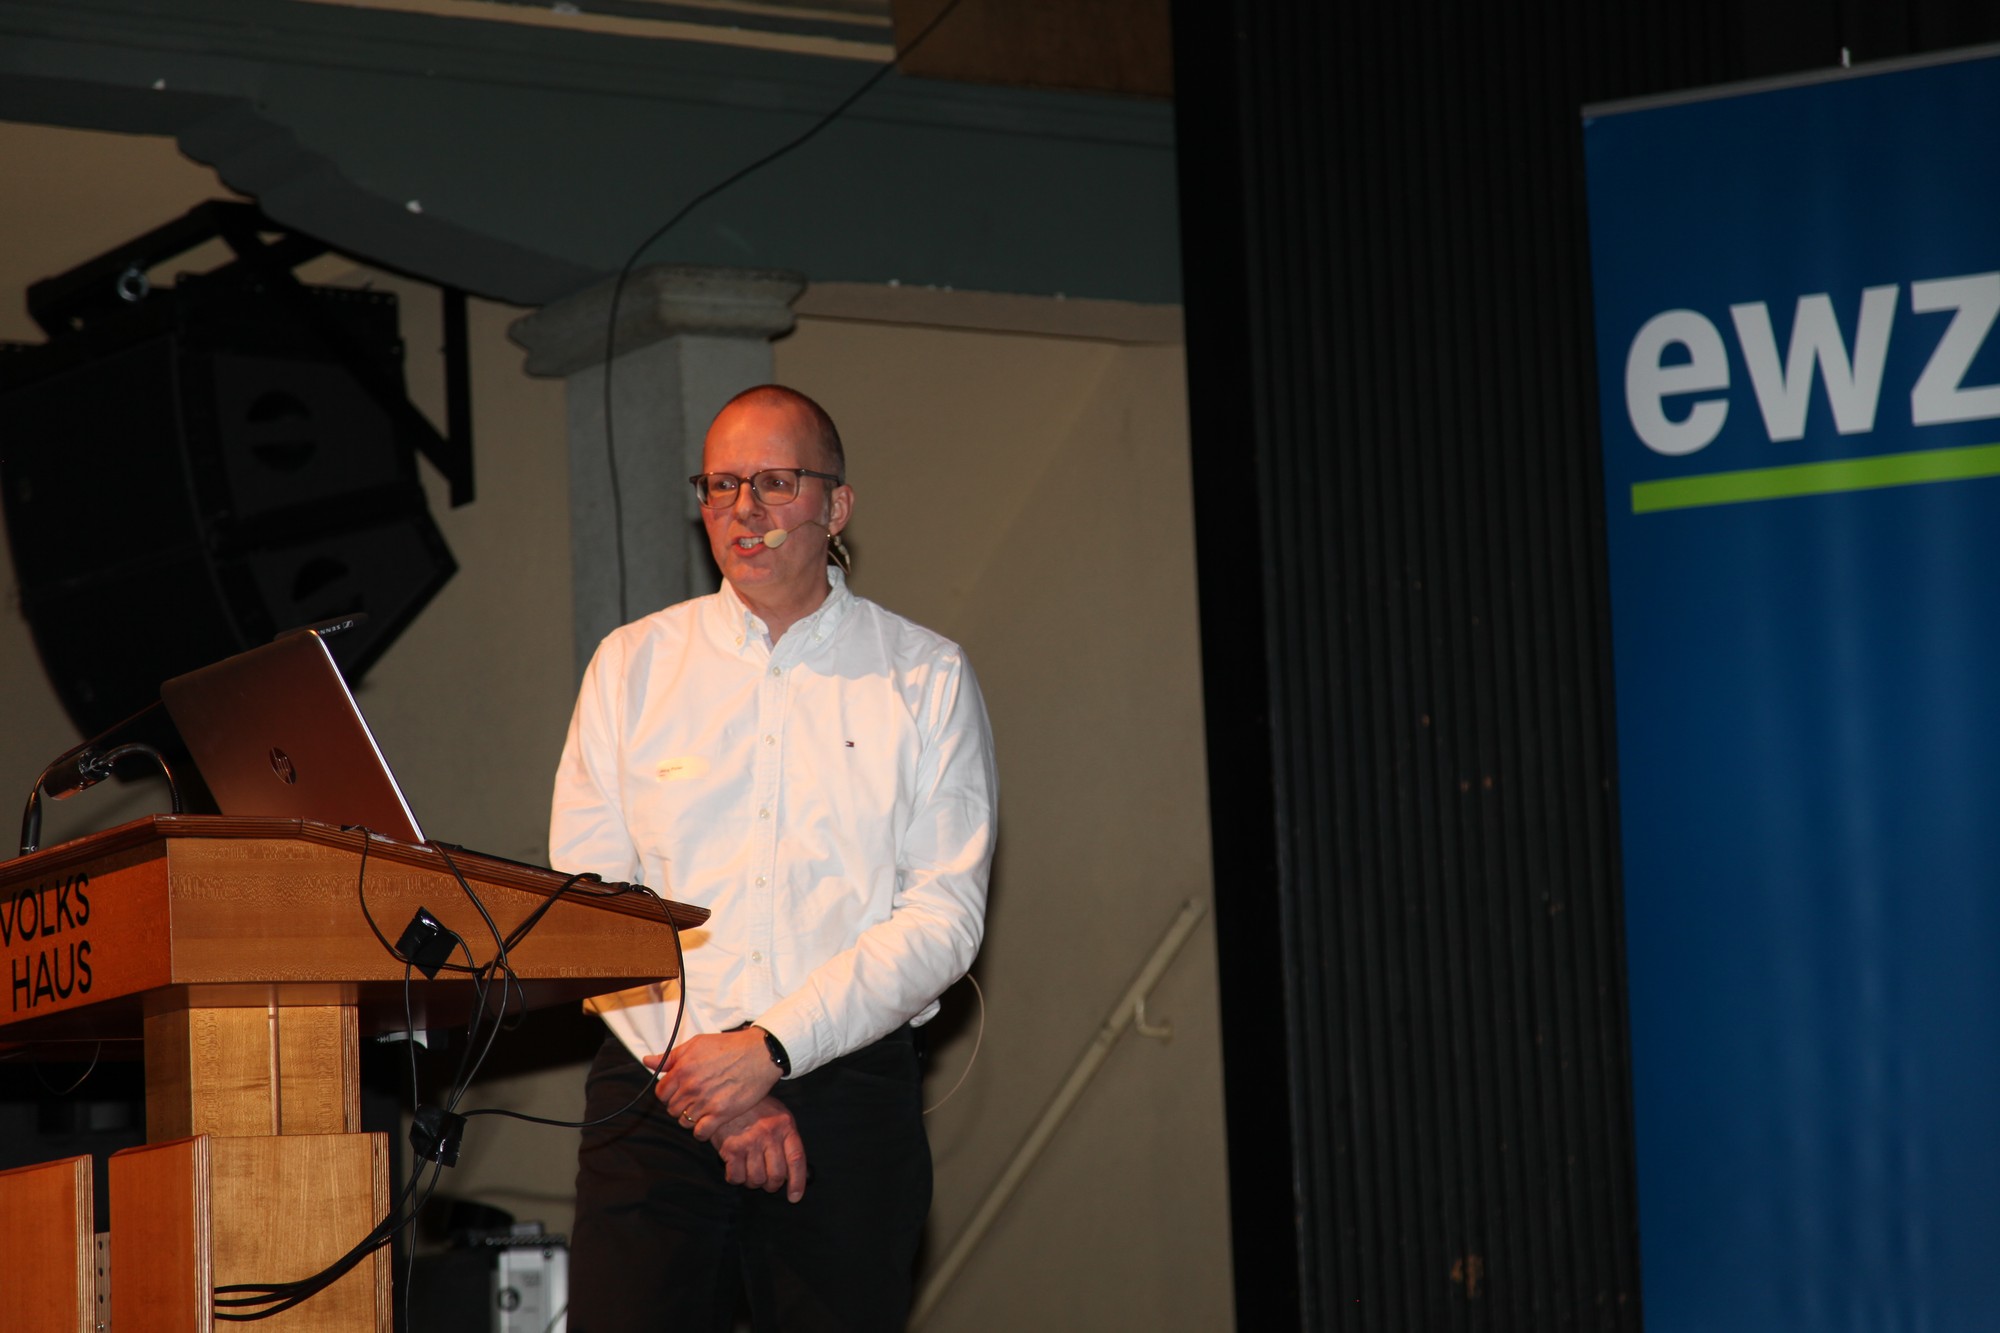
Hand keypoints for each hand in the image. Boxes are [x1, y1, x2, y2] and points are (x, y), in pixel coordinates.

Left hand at [654, 1029, 781, 1139]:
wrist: (759, 1053)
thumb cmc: (729, 1046)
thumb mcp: (696, 1044)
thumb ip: (671, 1056)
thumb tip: (647, 1061)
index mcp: (682, 1069)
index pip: (661, 1093)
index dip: (668, 1093)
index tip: (679, 1091)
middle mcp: (691, 1087)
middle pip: (672, 1108)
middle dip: (680, 1105)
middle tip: (693, 1099)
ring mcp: (705, 1102)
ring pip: (684, 1121)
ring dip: (690, 1118)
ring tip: (702, 1109)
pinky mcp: (721, 1114)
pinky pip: (700, 1133)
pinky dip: (701, 1132)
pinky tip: (708, 1123)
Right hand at [712, 1096, 808, 1201]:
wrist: (725, 1095)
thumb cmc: (755, 1108)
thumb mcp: (778, 1116)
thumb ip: (787, 1140)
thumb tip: (796, 1172)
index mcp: (785, 1126)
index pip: (796, 1160)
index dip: (798, 1182)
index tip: (794, 1197)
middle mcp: (769, 1135)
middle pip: (776, 1175)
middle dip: (772, 1185)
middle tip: (767, 1182)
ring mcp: (750, 1142)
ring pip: (756, 1180)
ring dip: (753, 1182)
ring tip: (750, 1172)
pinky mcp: (731, 1148)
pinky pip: (736, 1177)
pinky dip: (736, 1178)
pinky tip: (736, 1169)